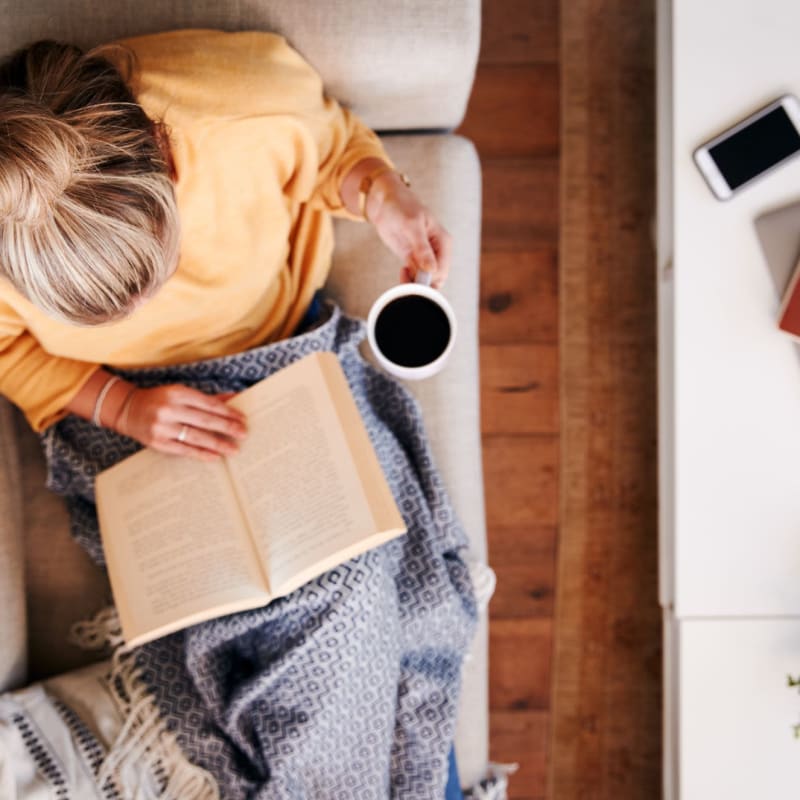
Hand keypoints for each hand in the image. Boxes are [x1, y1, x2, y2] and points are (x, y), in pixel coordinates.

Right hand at [117, 384, 247, 460]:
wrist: (128, 410)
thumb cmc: (160, 400)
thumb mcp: (181, 393)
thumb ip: (206, 398)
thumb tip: (233, 398)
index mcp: (177, 393)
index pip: (208, 404)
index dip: (227, 412)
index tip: (242, 418)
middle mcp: (169, 409)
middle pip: (204, 420)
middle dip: (227, 427)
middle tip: (243, 434)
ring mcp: (162, 427)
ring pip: (196, 437)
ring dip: (218, 443)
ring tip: (233, 449)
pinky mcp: (158, 443)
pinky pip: (184, 450)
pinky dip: (201, 454)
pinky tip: (215, 456)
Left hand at [366, 173, 452, 288]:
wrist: (385, 203)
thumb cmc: (401, 207)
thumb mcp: (412, 225)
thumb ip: (422, 248)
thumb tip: (431, 269)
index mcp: (443, 242)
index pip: (442, 270)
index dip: (429, 278)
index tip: (413, 275)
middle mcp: (437, 252)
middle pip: (436, 279)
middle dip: (422, 283)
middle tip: (407, 275)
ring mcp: (425, 257)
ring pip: (425, 281)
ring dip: (414, 282)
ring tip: (403, 271)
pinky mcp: (413, 260)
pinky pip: (415, 278)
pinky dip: (408, 280)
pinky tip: (402, 270)